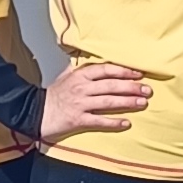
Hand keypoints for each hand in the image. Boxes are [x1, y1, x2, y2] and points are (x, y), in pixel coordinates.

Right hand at [38, 59, 152, 139]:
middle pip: (111, 85)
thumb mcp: (65, 77)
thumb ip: (80, 69)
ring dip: (127, 102)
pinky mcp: (78, 120)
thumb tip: (93, 60)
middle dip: (131, 87)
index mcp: (80, 75)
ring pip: (108, 102)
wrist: (34, 112)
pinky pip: (99, 120)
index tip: (139, 74)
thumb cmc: (53, 95)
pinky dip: (113, 122)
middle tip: (147, 90)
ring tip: (142, 103)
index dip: (124, 71)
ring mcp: (80, 104)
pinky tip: (126, 123)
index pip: (106, 70)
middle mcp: (82, 88)